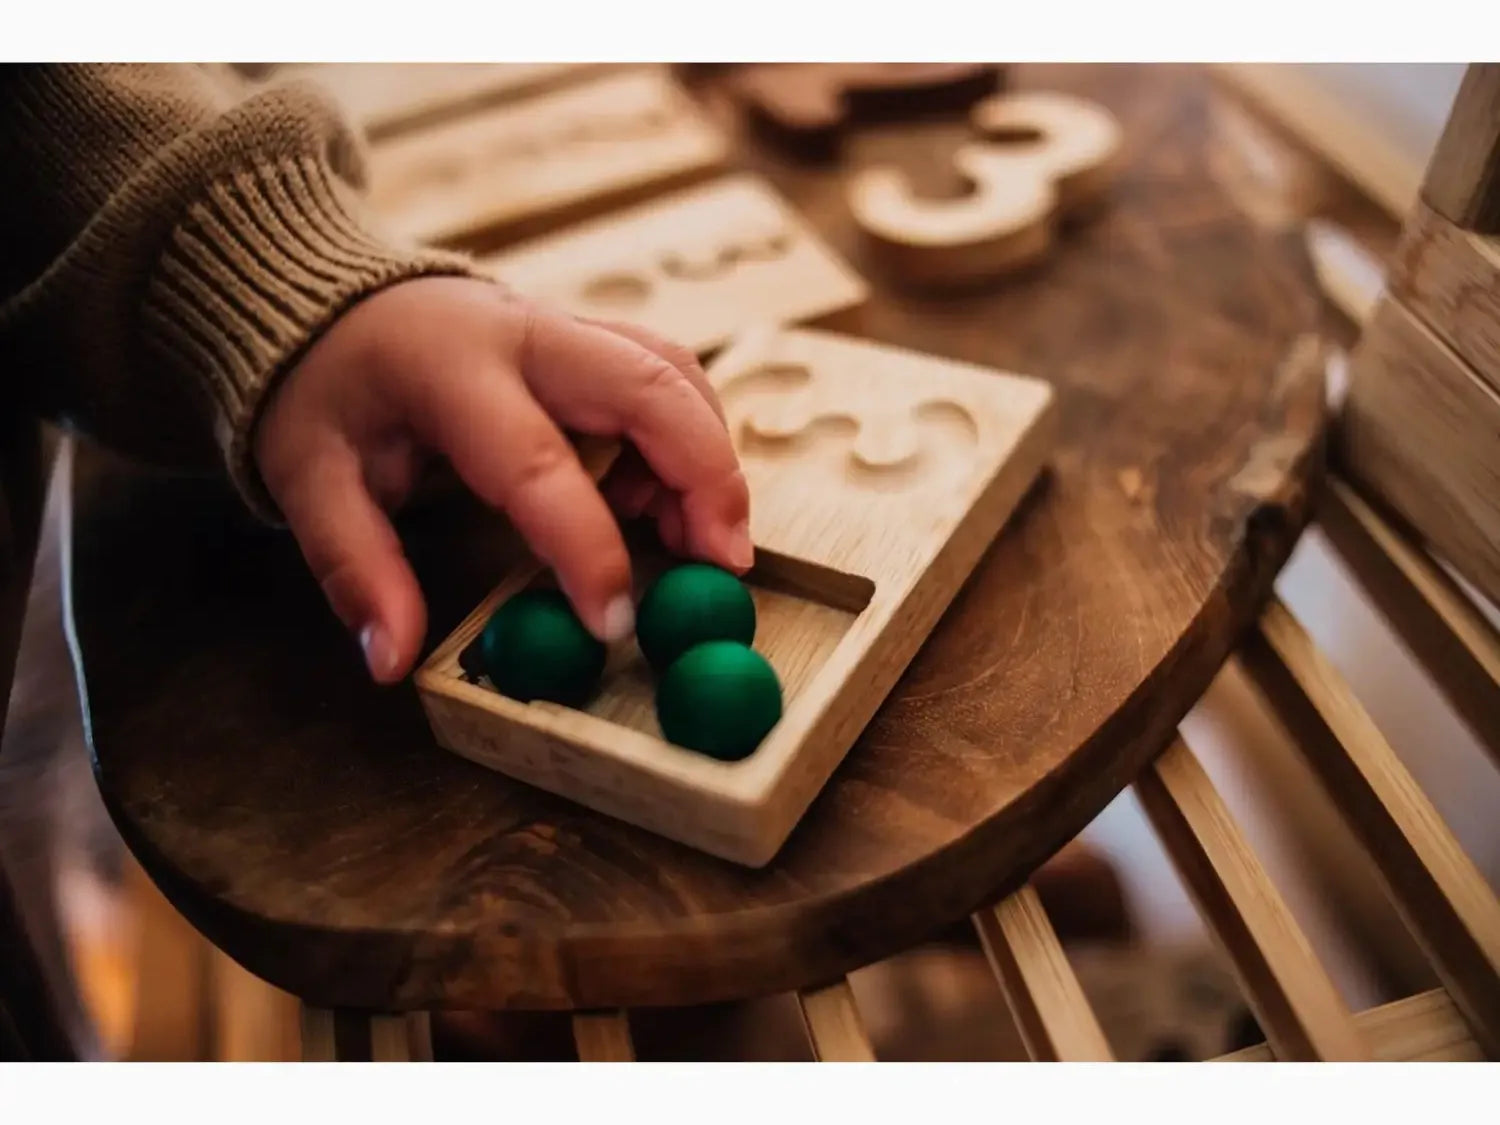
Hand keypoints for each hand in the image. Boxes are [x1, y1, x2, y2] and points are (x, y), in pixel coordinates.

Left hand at [253, 277, 751, 683]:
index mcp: (452, 371)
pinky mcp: (595, 338)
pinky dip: (689, 441)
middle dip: (707, 479)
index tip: (615, 624)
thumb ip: (356, 568)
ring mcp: (571, 327)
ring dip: (707, 459)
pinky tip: (661, 502)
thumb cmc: (327, 391)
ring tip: (695, 543)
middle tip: (722, 568)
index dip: (588, 548)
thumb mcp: (310, 478)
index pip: (538, 462)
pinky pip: (668, 378)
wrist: (339, 301)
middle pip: (651, 388)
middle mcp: (528, 334)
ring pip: (676, 374)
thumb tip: (393, 661)